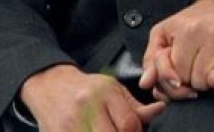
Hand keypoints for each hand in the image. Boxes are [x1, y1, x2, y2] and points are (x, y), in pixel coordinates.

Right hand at [20, 64, 163, 131]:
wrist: (51, 86)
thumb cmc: (88, 89)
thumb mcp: (115, 90)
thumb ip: (136, 106)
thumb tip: (161, 109)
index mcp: (106, 92)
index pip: (129, 123)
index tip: (134, 131)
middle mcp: (87, 107)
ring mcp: (70, 123)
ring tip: (108, 130)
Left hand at [140, 0, 213, 99]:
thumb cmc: (195, 21)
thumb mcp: (166, 31)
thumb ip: (151, 58)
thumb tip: (146, 83)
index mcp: (190, 29)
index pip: (178, 74)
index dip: (177, 76)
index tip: (182, 65)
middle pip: (197, 82)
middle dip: (194, 79)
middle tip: (198, 65)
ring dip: (213, 84)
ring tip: (212, 68)